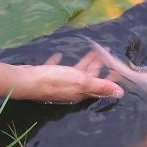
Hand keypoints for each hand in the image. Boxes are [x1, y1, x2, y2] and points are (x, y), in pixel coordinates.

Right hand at [0, 51, 123, 102]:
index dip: (109, 77)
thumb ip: (100, 86)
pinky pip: (56, 69)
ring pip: (74, 73)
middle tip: (105, 54)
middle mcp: (71, 90)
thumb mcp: (81, 81)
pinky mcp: (46, 78)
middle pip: (87, 78)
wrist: (26, 81)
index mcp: (81, 91)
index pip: (99, 85)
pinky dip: (60, 63)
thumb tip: (121, 93)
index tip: (117, 67)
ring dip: (83, 64)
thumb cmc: (55, 80)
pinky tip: (59, 56)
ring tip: (91, 53)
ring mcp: (58, 84)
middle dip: (97, 68)